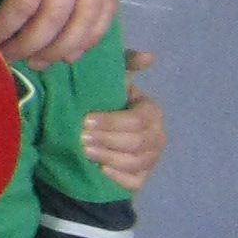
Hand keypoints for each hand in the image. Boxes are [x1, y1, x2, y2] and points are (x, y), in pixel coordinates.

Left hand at [0, 0, 115, 64]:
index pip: (26, 1)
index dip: (5, 29)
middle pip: (60, 13)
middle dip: (31, 44)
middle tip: (8, 58)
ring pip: (89, 16)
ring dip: (63, 47)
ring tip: (36, 62)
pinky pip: (106, 7)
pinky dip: (90, 34)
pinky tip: (68, 51)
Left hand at [79, 52, 164, 192]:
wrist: (98, 138)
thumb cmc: (106, 105)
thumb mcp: (113, 82)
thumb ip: (126, 64)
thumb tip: (149, 56)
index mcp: (151, 112)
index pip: (137, 120)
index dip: (111, 121)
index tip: (85, 120)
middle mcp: (157, 136)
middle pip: (136, 142)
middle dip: (106, 139)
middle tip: (80, 137)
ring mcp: (151, 159)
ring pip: (134, 162)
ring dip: (108, 156)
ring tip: (84, 151)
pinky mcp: (141, 179)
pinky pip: (134, 181)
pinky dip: (118, 177)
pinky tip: (101, 171)